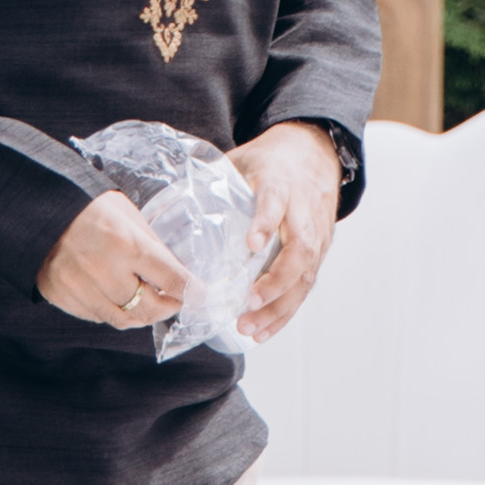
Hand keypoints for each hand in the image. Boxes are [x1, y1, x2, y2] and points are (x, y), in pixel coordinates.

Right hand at [35, 190, 191, 334]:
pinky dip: (112, 311)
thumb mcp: (129, 215)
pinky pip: (96, 316)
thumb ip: (153, 246)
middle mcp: (103, 270)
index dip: (191, 291)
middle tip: (176, 302)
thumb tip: (178, 273)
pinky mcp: (61, 296)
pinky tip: (118, 299)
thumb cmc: (90, 207)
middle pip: (148, 308)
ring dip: (142, 316)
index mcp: (126, 244)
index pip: (171, 279)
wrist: (38, 208)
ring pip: (123, 319)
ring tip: (150, 306)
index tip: (201, 295)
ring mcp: (79, 287)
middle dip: (169, 308)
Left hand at [229, 122, 344, 340]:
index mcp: (281, 184)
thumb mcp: (242, 159)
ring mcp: (317, 234)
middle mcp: (304, 212)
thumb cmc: (273, 160)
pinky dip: (285, 312)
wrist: (315, 153)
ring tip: (250, 327)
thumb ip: (213, 179)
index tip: (252, 243)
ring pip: (306, 275)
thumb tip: (165, 202)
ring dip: (279, 306)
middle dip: (276, 281)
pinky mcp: (320, 252)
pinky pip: (306, 286)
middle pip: (300, 249)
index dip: (266, 222)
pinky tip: (263, 330)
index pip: (276, 202)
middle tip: (249, 302)